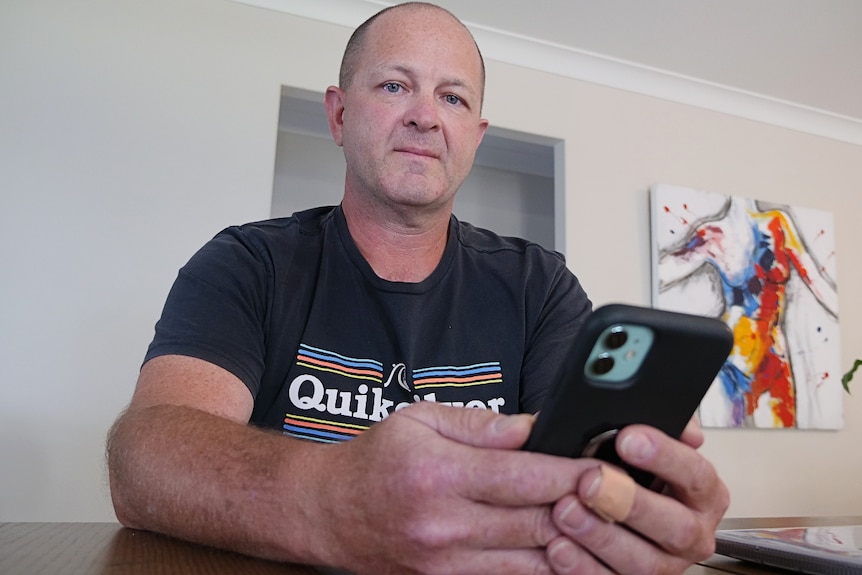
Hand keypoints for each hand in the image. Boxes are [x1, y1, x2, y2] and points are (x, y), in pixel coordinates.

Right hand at [307, 402, 594, 574]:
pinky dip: (543, 569)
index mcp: (439, 473)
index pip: (524, 477)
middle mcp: (444, 524)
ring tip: (604, 528)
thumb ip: (480, 425)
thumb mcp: (419, 420)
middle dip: (586, 511)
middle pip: (536, 522)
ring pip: (532, 563)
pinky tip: (566, 554)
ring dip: (574, 548)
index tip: (607, 467)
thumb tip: (533, 428)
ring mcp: (446, 562)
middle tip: (622, 498)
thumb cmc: (375, 459)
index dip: (574, 474)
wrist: (326, 512)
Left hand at [546, 423, 728, 574]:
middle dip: (630, 502)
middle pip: (675, 525)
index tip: (628, 437)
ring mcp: (664, 564)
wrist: (607, 504)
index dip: (665, 456)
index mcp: (702, 493)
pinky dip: (581, 566)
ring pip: (643, 562)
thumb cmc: (629, 468)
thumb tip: (685, 426)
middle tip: (591, 480)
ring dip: (600, 535)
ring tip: (566, 511)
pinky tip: (558, 546)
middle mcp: (691, 533)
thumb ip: (663, 423)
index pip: (696, 474)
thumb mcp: (646, 439)